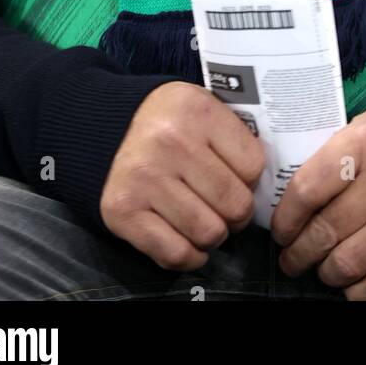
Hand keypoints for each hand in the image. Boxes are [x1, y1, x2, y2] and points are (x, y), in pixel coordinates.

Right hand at [100, 81, 264, 269]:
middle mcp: (170, 143)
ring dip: (214, 235)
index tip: (240, 180)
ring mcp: (144, 179)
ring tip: (207, 221)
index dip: (251, 180)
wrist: (99, 127)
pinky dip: (190, 257)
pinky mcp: (122, 212)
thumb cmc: (163, 121)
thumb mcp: (199, 107)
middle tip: (227, 208)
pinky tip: (191, 243)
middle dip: (237, 214)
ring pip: (209, 232)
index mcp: (197, 110)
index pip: (253, 165)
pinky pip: (175, 253)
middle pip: (235, 203)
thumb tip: (266, 181)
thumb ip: (230, 134)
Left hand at [270, 88, 365, 300]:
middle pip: (326, 231)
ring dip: (327, 274)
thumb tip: (303, 194)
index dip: (286, 218)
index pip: (308, 188)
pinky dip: (362, 293)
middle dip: (300, 254)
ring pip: (351, 262)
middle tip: (292, 259)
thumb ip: (342, 154)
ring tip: (322, 271)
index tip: (281, 230)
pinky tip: (352, 288)